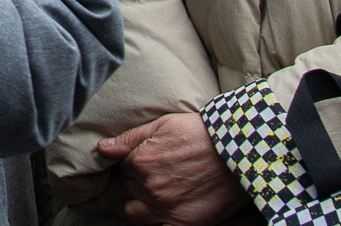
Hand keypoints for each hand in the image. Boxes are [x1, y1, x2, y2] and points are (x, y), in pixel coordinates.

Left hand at [98, 112, 251, 223]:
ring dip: (143, 203)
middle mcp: (150, 187)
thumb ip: (129, 139)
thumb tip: (101, 148)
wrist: (238, 152)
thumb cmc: (200, 134)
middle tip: (161, 174)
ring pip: (136, 211)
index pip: (124, 167)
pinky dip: (158, 221)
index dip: (136, 162)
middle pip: (129, 188)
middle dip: (139, 181)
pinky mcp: (184, 223)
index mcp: (141, 162)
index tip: (153, 159)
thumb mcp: (162, 126)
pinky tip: (167, 211)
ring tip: (161, 193)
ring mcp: (166, 207)